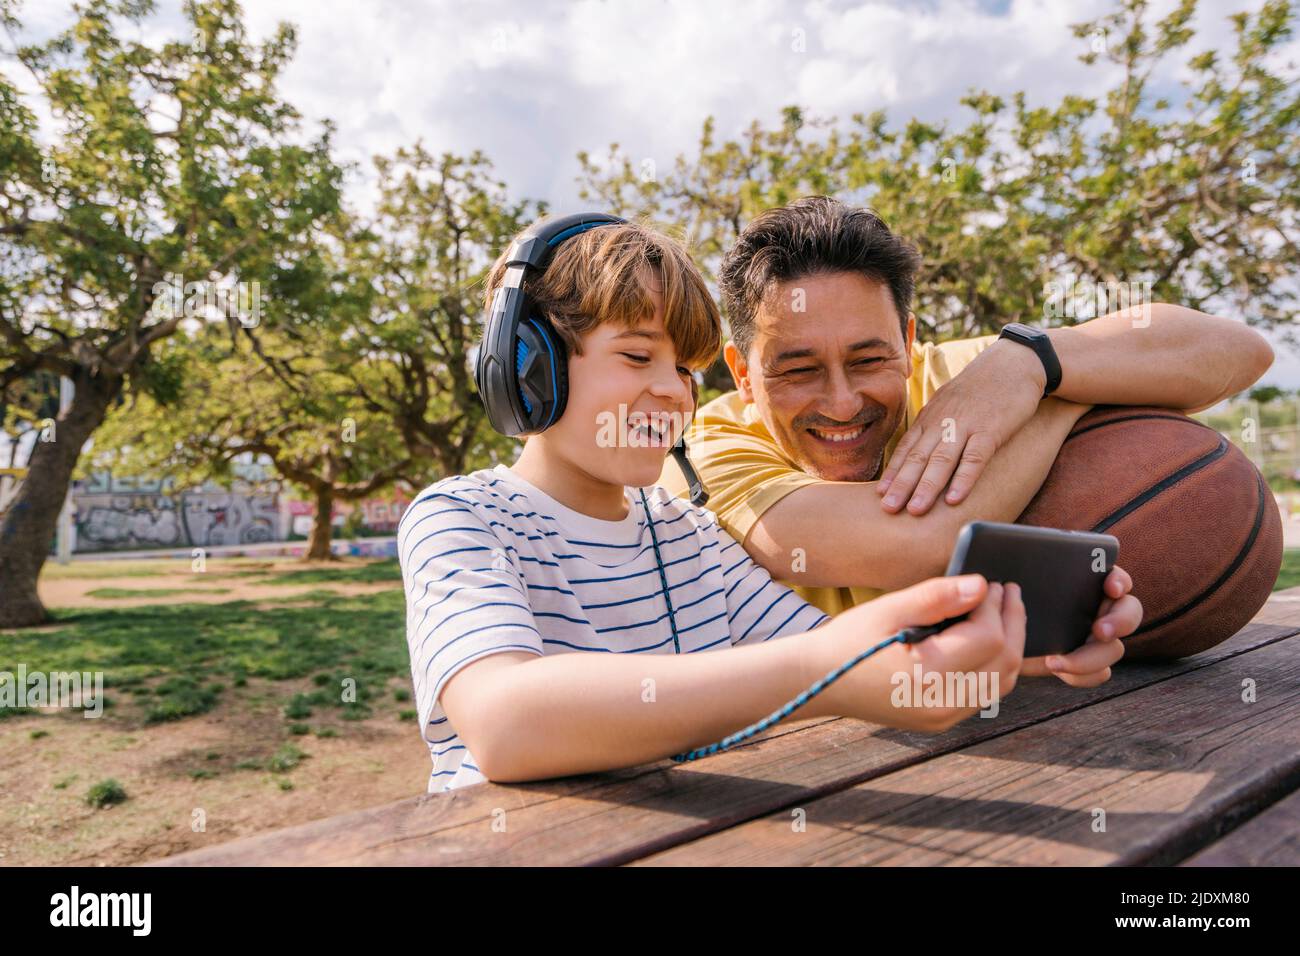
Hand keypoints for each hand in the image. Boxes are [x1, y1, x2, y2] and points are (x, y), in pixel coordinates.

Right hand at [813, 574, 1025, 731]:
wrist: (821, 679)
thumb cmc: (850, 640)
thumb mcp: (888, 609)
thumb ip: (936, 597)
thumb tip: (981, 586)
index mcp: (928, 676)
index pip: (988, 639)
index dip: (994, 607)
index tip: (989, 582)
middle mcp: (942, 704)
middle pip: (1005, 663)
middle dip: (1012, 622)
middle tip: (1007, 590)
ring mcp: (943, 717)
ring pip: (1003, 682)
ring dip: (1010, 644)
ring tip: (1004, 611)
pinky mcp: (942, 720)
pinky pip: (985, 693)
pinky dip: (995, 664)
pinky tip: (988, 638)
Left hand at [877, 340, 1045, 514]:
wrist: (1013, 363)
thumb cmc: (980, 388)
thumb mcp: (948, 403)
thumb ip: (934, 426)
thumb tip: (918, 450)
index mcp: (931, 417)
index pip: (906, 448)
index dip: (893, 473)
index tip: (878, 495)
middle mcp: (943, 422)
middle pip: (918, 457)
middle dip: (901, 485)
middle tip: (888, 509)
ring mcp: (966, 425)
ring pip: (941, 459)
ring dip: (926, 487)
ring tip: (915, 511)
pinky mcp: (991, 429)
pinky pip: (975, 457)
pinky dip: (963, 479)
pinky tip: (954, 499)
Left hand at [1019, 565, 1140, 686]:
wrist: (1002, 639)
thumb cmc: (1010, 604)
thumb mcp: (1015, 586)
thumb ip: (1024, 570)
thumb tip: (1022, 559)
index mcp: (1090, 584)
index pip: (1118, 578)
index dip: (1119, 581)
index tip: (1111, 587)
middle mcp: (1101, 610)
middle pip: (1130, 612)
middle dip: (1120, 621)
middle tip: (1100, 630)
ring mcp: (1097, 638)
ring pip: (1114, 649)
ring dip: (1092, 657)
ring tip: (1056, 660)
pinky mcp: (1088, 663)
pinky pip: (1099, 673)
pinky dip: (1081, 675)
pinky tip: (1056, 667)